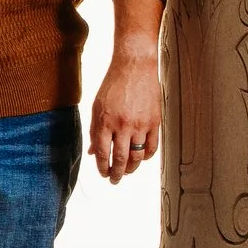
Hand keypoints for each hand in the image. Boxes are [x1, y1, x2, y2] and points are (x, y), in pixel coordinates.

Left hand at [89, 49, 161, 181]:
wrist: (135, 67)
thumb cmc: (113, 85)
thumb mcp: (97, 107)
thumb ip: (94, 131)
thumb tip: (92, 152)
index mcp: (105, 122)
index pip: (102, 153)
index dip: (102, 167)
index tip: (103, 174)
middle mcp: (122, 126)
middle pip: (120, 159)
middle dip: (116, 174)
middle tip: (114, 180)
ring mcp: (140, 125)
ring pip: (137, 156)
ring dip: (131, 168)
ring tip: (127, 171)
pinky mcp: (155, 122)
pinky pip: (152, 147)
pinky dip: (146, 157)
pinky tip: (141, 158)